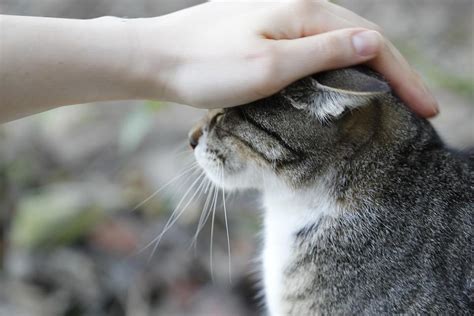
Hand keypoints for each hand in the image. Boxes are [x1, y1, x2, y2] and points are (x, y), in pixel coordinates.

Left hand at [133, 0, 437, 116]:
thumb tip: (373, 45)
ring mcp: (281, 16)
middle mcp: (297, 6)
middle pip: (360, 38)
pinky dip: (338, 66)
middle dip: (394, 73)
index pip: (372, 42)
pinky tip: (343, 82)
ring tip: (391, 98)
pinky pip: (314, 46)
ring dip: (368, 69)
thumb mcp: (270, 67)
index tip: (426, 109)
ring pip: (338, 42)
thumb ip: (323, 53)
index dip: (404, 76)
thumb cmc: (207, 67)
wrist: (158, 58)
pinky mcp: (266, 30)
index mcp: (305, 12)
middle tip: (417, 106)